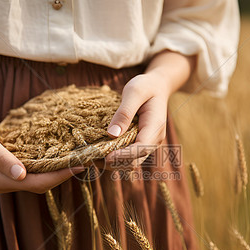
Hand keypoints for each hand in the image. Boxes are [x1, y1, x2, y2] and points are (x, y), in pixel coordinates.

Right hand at [0, 111, 83, 192]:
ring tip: (79, 159)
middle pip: (41, 184)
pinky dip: (48, 166)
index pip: (37, 183)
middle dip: (64, 175)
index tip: (80, 165)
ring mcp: (7, 177)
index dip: (60, 176)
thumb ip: (2, 158)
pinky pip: (34, 171)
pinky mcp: (9, 169)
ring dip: (58, 171)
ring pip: (39, 179)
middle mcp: (5, 183)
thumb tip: (21, 176)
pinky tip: (61, 156)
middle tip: (87, 162)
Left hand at [103, 50, 194, 170]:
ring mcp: (149, 144)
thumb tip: (112, 134)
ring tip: (93, 157)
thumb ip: (124, 113)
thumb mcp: (134, 92)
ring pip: (131, 162)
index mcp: (155, 127)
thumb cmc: (145, 86)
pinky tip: (100, 152)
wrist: (157, 87)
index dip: (123, 156)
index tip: (105, 157)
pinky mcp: (141, 144)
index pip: (141, 148)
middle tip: (92, 159)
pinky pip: (129, 156)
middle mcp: (154, 140)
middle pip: (135, 161)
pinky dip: (115, 158)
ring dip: (113, 163)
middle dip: (115, 163)